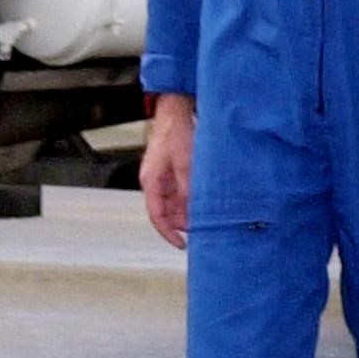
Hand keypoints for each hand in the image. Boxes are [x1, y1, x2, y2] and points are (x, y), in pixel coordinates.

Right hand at [140, 93, 193, 248]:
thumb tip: (192, 211)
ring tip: (207, 218)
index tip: (181, 244)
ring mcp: (163, 177)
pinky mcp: (171, 170)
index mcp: (151, 182)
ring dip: (187, 211)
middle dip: (181, 223)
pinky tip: (205, 202)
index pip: (157, 216)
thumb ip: (188, 189)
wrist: (176, 113)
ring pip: (174, 203)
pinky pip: (179, 192)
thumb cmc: (177, 135)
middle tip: (202, 231)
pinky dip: (190, 199)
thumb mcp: (186, 165)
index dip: (168, 233)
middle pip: (166, 212)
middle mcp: (154, 182)